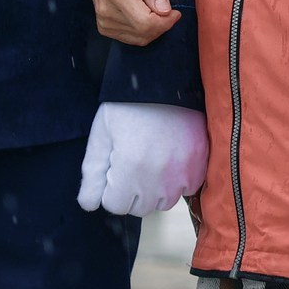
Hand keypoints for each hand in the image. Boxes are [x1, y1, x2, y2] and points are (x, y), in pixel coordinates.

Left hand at [75, 102, 207, 215]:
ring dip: (155, 189)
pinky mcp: (200, 166)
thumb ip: (92, 173)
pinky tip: (170, 158)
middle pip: (139, 208)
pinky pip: (186, 189)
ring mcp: (182, 174)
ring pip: (164, 202)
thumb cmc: (128, 106)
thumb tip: (88, 205)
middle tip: (133, 162)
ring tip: (152, 160)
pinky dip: (178, 181)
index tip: (115, 167)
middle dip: (131, 191)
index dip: (110, 187)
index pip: (115, 205)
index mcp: (129, 169)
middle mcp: (158, 178)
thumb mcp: (102, 134)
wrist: (165, 81)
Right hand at [85, 0, 180, 46]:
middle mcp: (106, 10)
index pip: (145, 23)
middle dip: (162, 24)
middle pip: (143, 33)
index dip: (166, 22)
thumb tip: (164, 10)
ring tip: (153, 6)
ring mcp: (103, 20)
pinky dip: (143, 30)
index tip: (175, 12)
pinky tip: (144, 14)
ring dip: (153, 27)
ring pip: (138, 38)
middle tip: (168, 8)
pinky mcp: (104, 25)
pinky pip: (130, 38)